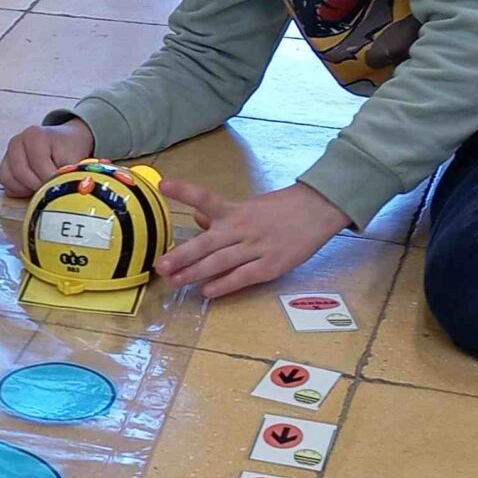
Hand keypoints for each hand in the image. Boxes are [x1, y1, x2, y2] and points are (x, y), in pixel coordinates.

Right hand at [0, 118, 94, 197]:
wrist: (64, 143)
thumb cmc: (69, 150)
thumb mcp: (74, 159)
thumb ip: (68, 174)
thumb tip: (64, 190)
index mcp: (33, 135)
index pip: (38, 164)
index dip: (51, 177)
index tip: (62, 182)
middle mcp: (16, 142)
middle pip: (20, 173)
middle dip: (38, 185)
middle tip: (52, 187)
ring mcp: (7, 155)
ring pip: (9, 180)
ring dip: (27, 189)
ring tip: (43, 186)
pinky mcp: (5, 167)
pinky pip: (7, 186)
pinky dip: (20, 191)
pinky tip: (34, 187)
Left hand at [155, 180, 347, 298]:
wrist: (317, 211)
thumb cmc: (278, 209)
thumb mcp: (247, 206)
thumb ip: (220, 214)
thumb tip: (196, 217)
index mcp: (234, 210)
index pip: (205, 198)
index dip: (184, 192)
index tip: (164, 185)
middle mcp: (242, 228)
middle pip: (207, 242)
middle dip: (182, 255)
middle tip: (160, 266)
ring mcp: (256, 247)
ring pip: (221, 262)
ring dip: (196, 273)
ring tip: (175, 281)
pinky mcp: (271, 265)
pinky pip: (243, 277)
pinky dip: (225, 284)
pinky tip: (208, 292)